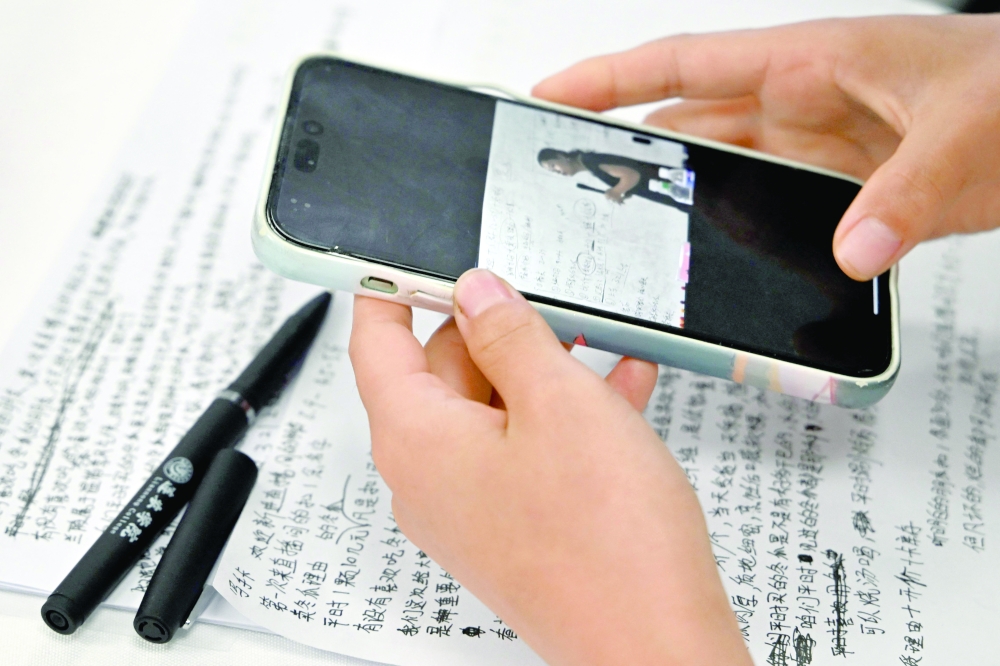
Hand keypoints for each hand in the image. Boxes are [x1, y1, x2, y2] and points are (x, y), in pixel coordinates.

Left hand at [350, 270, 750, 665]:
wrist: (652, 643)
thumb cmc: (604, 544)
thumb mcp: (559, 402)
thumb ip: (509, 334)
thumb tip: (476, 293)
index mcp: (416, 441)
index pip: (375, 343)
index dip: (391, 289)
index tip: (411, 258)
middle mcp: (430, 479)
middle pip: (442, 373)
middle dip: (495, 329)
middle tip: (544, 300)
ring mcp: (471, 507)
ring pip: (493, 410)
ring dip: (541, 370)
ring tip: (596, 342)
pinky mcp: (513, 526)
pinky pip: (524, 449)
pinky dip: (562, 415)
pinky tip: (618, 387)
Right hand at [532, 15, 999, 280]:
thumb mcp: (973, 123)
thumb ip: (913, 188)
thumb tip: (857, 249)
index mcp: (808, 62)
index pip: (682, 64)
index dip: (608, 79)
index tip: (550, 95)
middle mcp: (800, 105)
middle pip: (687, 130)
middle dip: (628, 156)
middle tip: (571, 188)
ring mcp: (818, 152)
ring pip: (722, 179)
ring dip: (682, 208)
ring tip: (632, 244)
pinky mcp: (844, 191)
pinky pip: (770, 217)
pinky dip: (741, 242)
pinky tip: (723, 271)